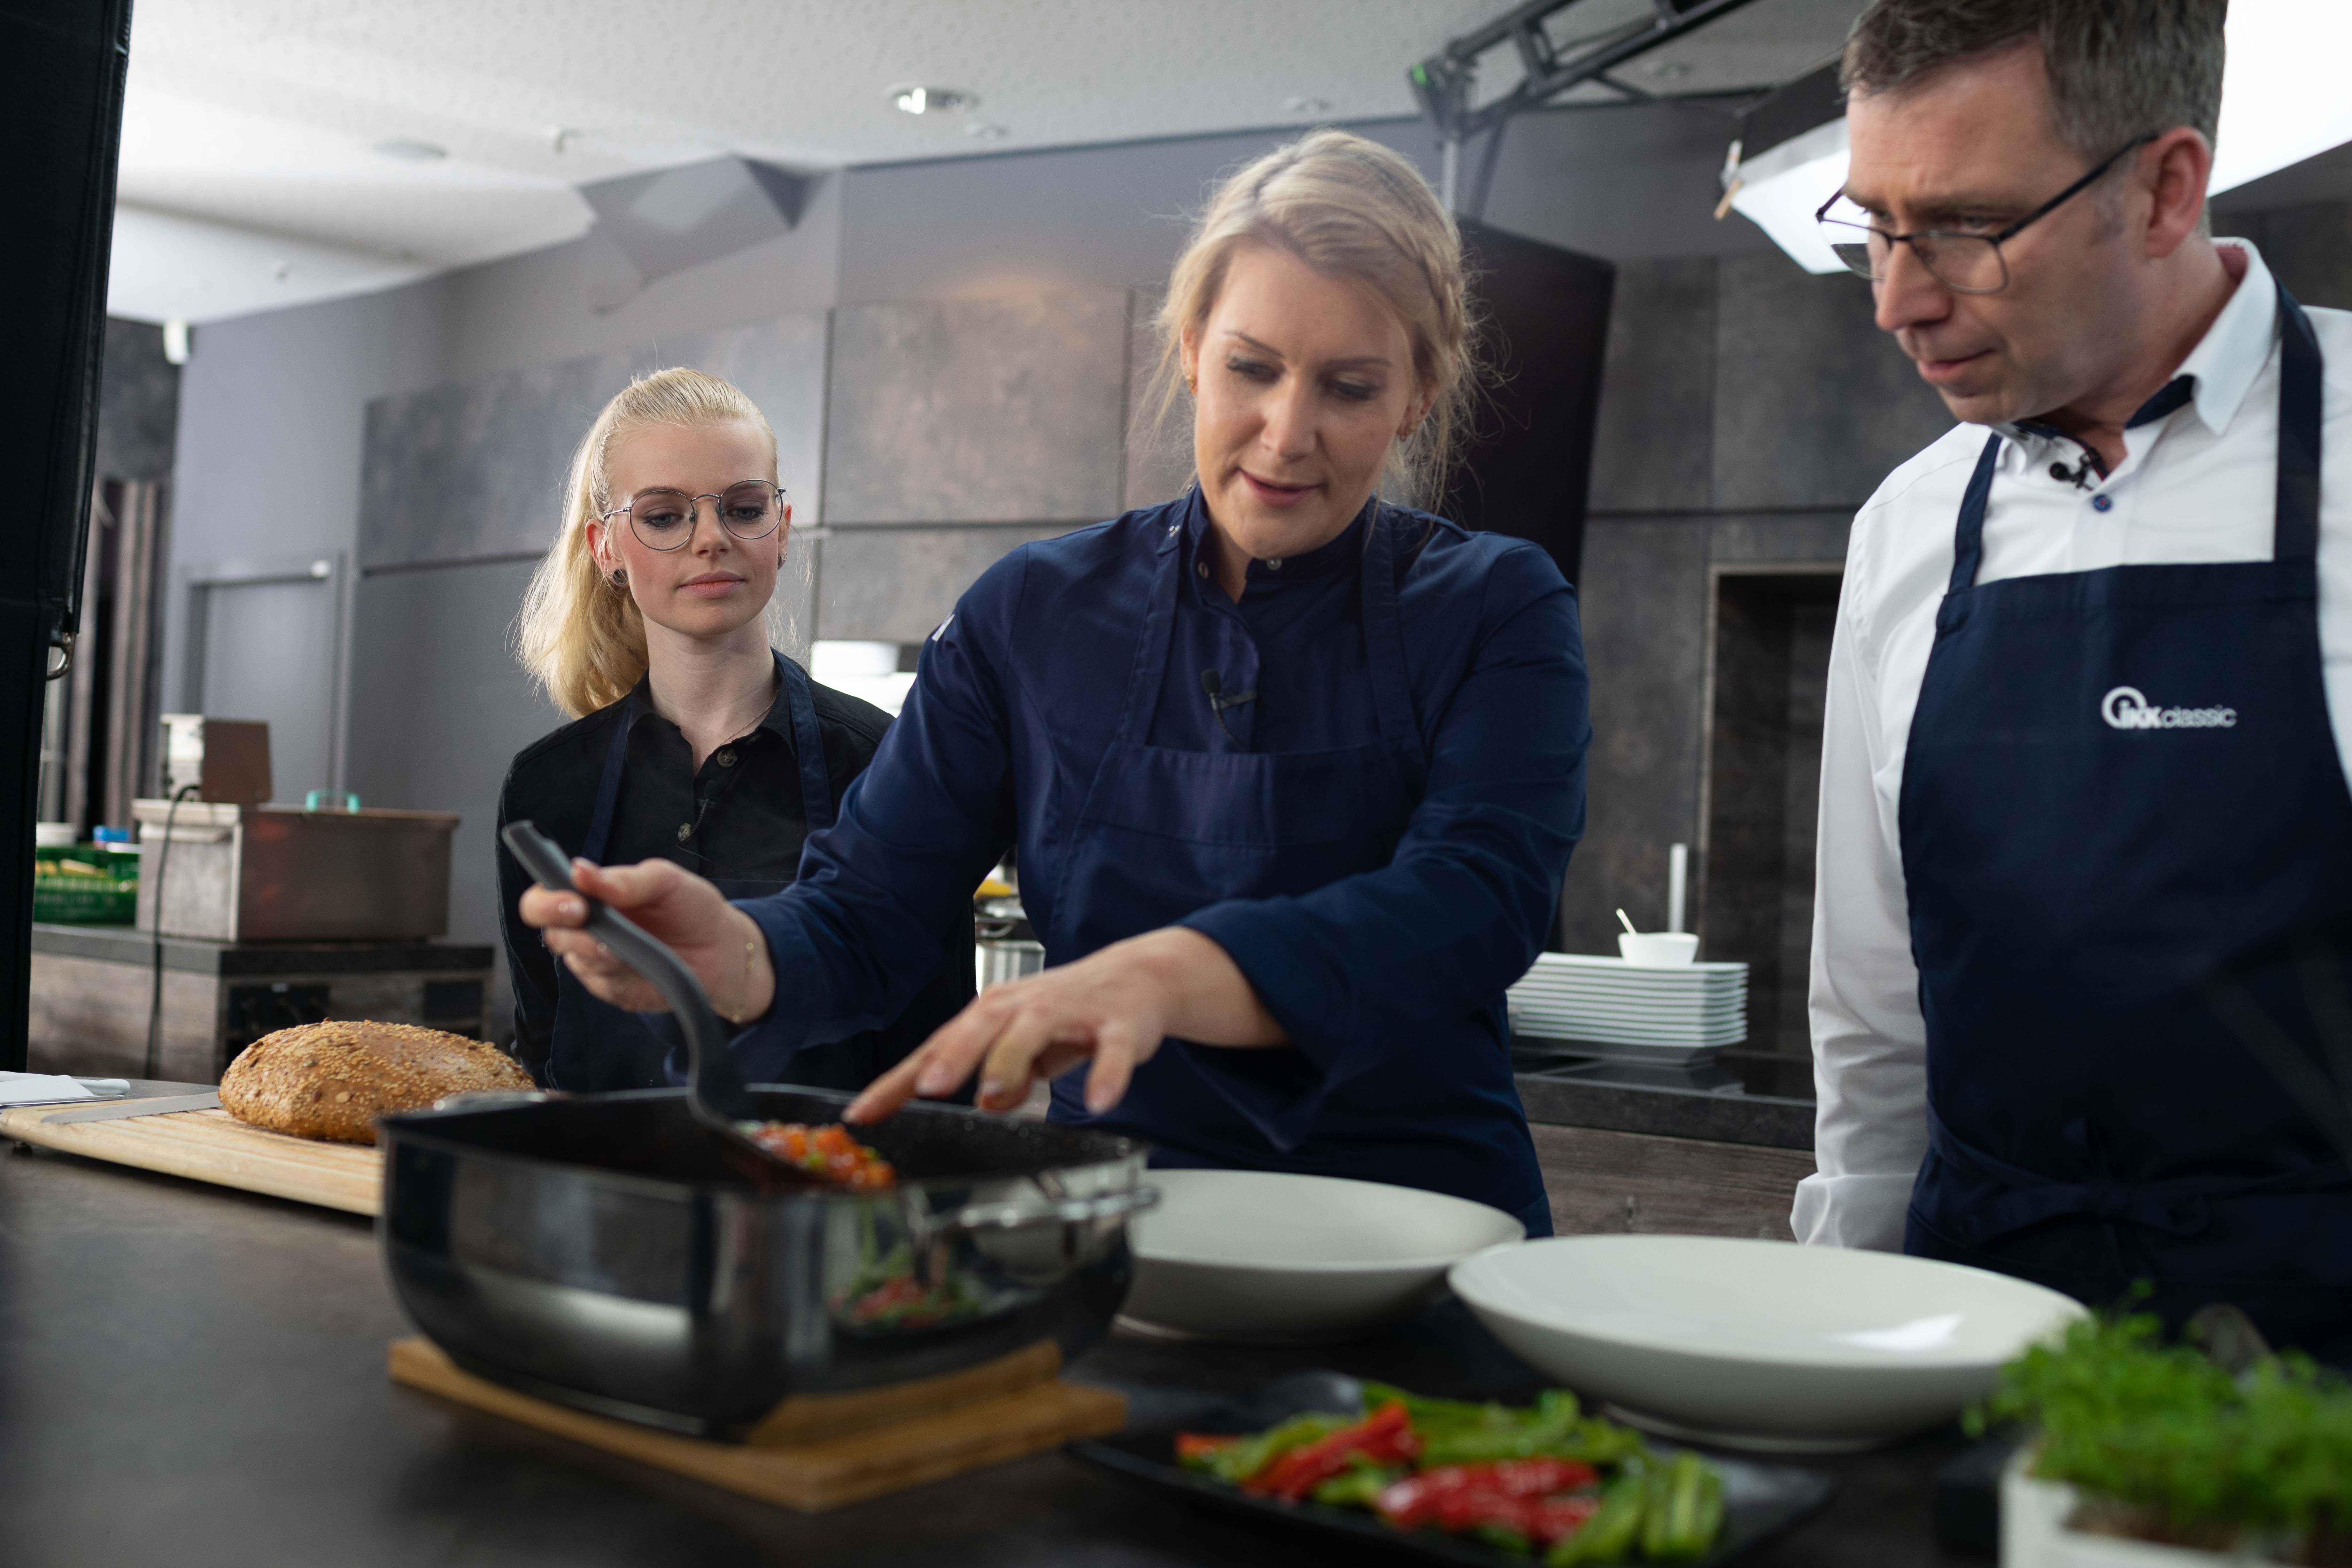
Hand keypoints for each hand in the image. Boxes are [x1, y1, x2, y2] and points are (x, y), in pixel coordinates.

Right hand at [518, 859, 773, 1023]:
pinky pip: (602, 985)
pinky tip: (639, 966)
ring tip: (624, 948)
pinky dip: (618, 974)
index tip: (572, 902)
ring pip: (575, 961)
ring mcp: (597, 962)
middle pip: (550, 932)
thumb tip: (579, 870)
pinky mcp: (614, 989)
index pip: (545, 897)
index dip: (546, 901)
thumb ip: (624, 879)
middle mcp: (586, 929)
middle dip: (566, 930)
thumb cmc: (692, 907)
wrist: (724, 949)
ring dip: (597, 954)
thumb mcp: (666, 881)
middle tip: (590, 924)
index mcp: (591, 896)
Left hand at [846, 927, 1283, 1123]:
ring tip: (995, 1092)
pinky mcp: (1117, 1025)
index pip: (937, 1048)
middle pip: (981, 1028)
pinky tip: (1097, 1099)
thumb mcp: (1027, 1046)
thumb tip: (986, 1101)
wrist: (1140, 977)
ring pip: (1034, 1032)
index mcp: (995, 1014)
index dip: (898, 1082)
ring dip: (1012, 1060)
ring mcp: (1071, 1013)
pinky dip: (1105, 1075)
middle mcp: (1026, 1007)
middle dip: (953, 1056)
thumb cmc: (1071, 1010)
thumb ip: (1002, 1076)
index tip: (863, 1112)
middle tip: (929, 1086)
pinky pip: (1111, 1052)